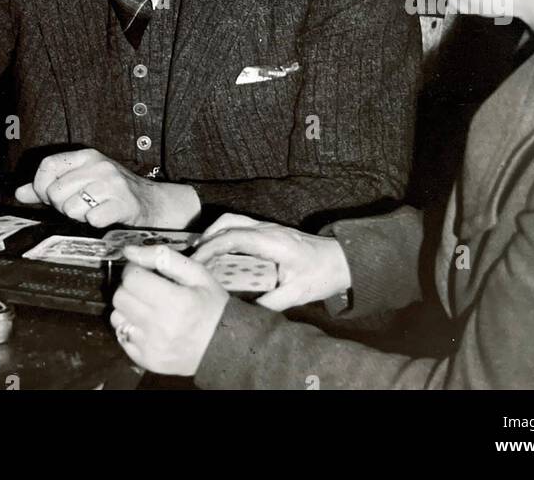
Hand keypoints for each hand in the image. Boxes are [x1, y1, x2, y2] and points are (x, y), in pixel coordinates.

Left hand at [15, 149, 197, 228]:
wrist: (152, 203)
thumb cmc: (112, 192)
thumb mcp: (82, 179)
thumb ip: (49, 186)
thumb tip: (19, 193)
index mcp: (86, 156)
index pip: (47, 166)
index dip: (41, 186)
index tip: (48, 198)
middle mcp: (99, 166)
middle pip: (56, 191)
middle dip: (60, 206)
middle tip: (76, 207)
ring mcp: (112, 184)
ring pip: (71, 208)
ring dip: (78, 217)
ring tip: (91, 211)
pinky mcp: (122, 204)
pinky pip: (92, 219)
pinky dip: (94, 223)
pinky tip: (103, 218)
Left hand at [111, 245, 227, 375]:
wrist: (223, 347)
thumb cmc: (211, 305)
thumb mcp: (197, 273)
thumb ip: (163, 257)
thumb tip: (129, 250)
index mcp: (174, 301)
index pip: (131, 278)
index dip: (135, 269)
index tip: (144, 270)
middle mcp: (158, 326)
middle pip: (120, 297)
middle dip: (130, 287)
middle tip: (146, 288)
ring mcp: (150, 346)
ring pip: (116, 317)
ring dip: (128, 307)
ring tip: (146, 307)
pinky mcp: (146, 360)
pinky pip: (122, 337)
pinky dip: (131, 327)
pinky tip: (147, 325)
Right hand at [194, 214, 350, 310]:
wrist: (341, 260)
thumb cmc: (320, 274)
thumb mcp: (297, 294)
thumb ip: (271, 304)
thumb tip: (245, 313)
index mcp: (272, 242)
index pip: (234, 237)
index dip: (211, 248)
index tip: (197, 262)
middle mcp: (267, 229)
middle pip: (229, 222)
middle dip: (206, 238)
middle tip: (192, 258)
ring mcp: (268, 228)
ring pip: (233, 221)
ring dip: (214, 233)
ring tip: (200, 253)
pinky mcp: (269, 231)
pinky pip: (240, 226)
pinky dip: (224, 235)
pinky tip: (219, 252)